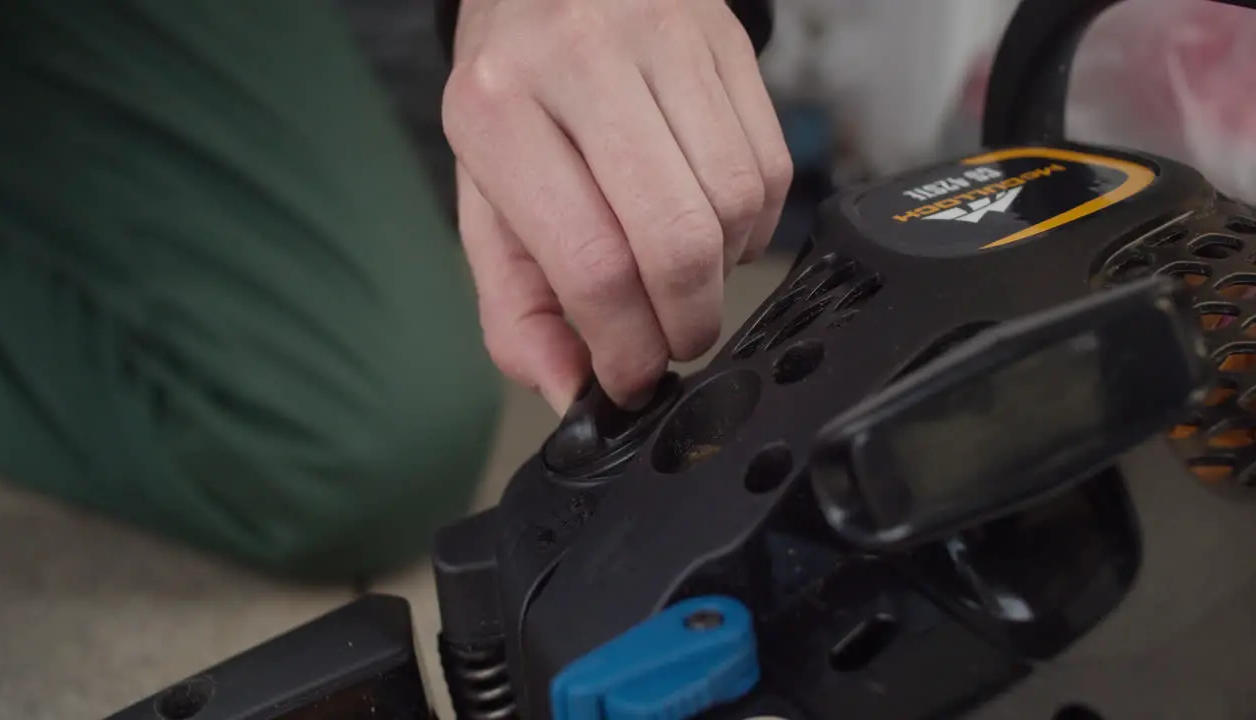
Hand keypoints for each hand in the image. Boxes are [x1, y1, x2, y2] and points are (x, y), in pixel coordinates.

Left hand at [443, 0, 791, 413]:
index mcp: (499, 108)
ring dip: (721, 274)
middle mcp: (582, 61)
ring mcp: (666, 40)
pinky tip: (712, 224)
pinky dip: (752, 226)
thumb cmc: (512, 95)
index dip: (625, 347)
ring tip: (683, 273)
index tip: (630, 380)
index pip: (590, 262)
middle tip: (669, 342)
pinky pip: (770, 167)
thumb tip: (566, 390)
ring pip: (734, 206)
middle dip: (683, 323)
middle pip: (676, 240)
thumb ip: (515, 303)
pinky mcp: (729, 41)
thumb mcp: (484, 198)